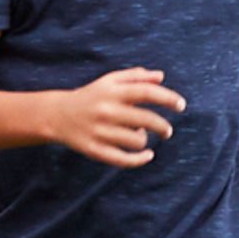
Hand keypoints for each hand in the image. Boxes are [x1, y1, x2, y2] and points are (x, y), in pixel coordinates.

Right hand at [56, 66, 185, 167]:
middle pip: (146, 119)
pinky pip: (122, 160)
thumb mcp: (109, 81)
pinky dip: (139, 160)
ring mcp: (100, 131)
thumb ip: (135, 77)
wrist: (57, 115)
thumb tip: (161, 76)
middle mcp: (107, 110)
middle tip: (167, 131)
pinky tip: (147, 155)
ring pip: (136, 141)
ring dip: (144, 140)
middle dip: (163, 127)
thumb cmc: (90, 96)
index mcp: (113, 91)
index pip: (146, 92)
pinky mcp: (94, 150)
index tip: (181, 105)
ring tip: (141, 137)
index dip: (168, 98)